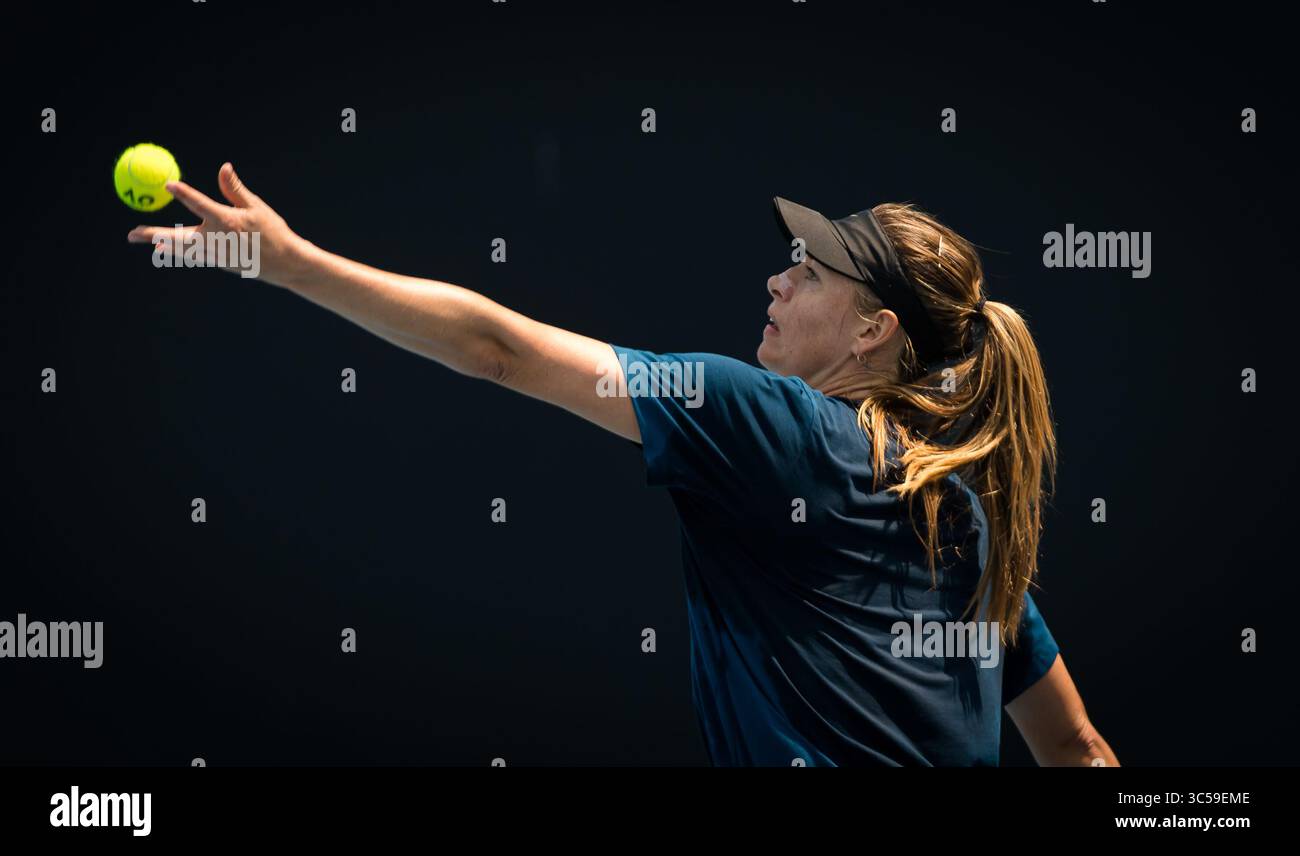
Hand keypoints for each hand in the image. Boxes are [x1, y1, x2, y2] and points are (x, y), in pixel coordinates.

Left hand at [127, 162, 312, 287]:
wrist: (285, 264)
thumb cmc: (273, 232)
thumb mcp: (256, 208)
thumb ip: (234, 189)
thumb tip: (223, 167)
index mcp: (227, 221)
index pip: (200, 205)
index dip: (184, 193)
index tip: (169, 185)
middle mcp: (216, 239)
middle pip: (176, 237)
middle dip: (152, 235)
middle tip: (131, 233)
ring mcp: (215, 254)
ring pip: (181, 249)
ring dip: (160, 243)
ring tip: (141, 238)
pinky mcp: (218, 261)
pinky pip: (192, 255)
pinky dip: (176, 251)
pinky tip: (163, 249)